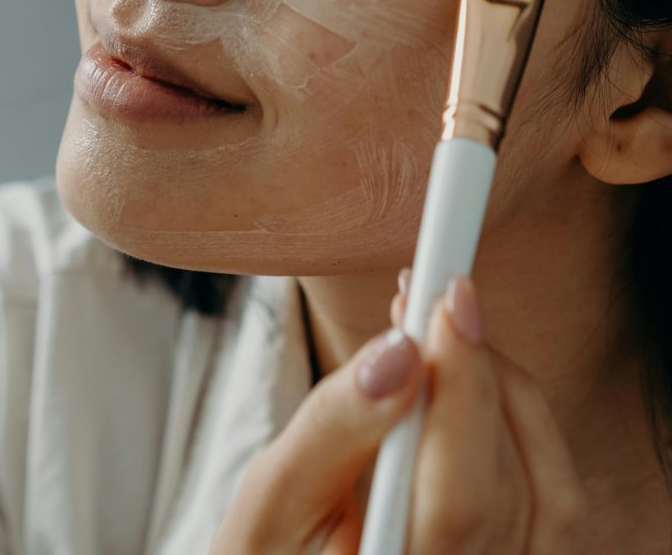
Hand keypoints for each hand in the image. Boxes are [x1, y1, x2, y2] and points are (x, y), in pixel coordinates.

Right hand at [209, 272, 586, 553]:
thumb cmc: (271, 552)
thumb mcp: (271, 497)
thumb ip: (332, 428)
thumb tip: (398, 351)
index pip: (458, 503)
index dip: (464, 392)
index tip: (448, 300)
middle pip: (513, 487)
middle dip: (477, 369)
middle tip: (434, 294)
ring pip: (548, 489)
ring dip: (502, 388)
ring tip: (442, 331)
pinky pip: (553, 500)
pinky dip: (522, 423)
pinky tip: (472, 379)